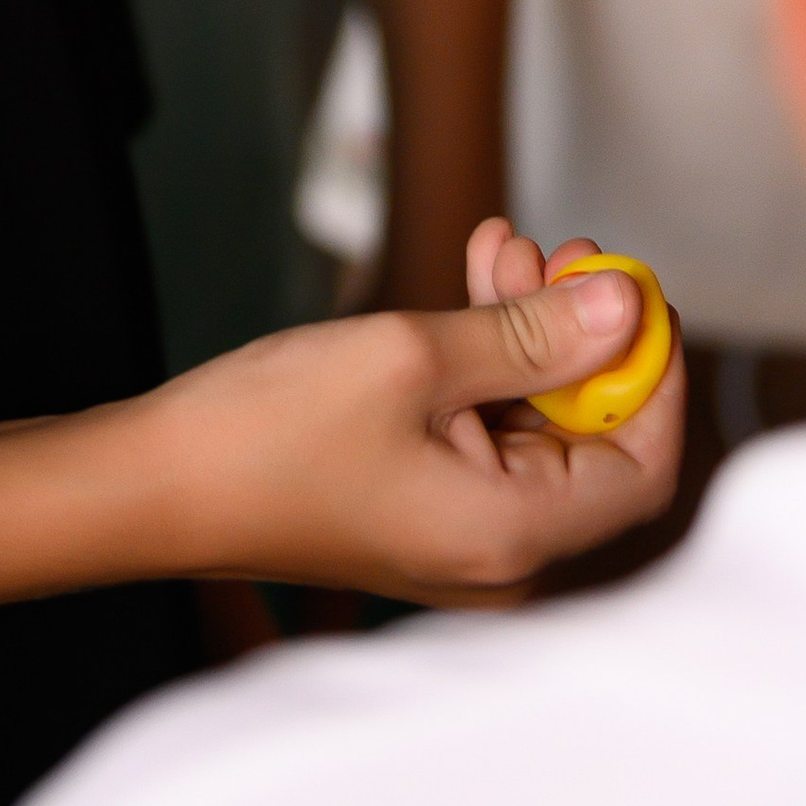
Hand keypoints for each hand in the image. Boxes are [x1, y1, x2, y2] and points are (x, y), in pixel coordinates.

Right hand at [154, 222, 684, 604]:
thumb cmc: (270, 432)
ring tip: (501, 246)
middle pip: (592, 440)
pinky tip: (470, 285)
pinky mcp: (423, 515)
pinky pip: (487, 438)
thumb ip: (532, 334)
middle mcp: (502, 558)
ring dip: (528, 334)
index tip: (629, 288)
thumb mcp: (413, 357)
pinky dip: (488, 366)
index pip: (645, 462)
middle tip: (558, 249)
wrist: (155, 486)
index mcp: (515, 536)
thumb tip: (626, 305)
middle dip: (582, 333)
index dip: (649, 369)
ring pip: (535, 426)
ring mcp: (461, 540)